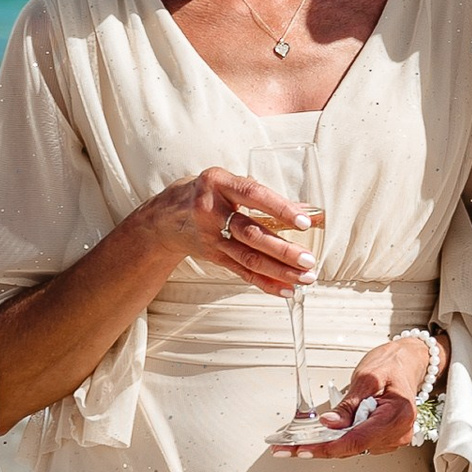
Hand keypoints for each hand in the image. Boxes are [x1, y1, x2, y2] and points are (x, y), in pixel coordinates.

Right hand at [138, 167, 315, 296]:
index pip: (252, 195)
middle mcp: (212, 210)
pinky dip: (266, 282)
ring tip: (304, 277)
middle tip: (308, 260)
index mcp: (218, 183)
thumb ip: (260, 194)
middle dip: (283, 250)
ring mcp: (211, 237)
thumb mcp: (226, 183)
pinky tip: (286, 289)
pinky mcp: (214, 256)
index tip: (303, 221)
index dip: (279, 208)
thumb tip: (305, 209)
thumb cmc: (204, 194)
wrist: (163, 219)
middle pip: (251, 233)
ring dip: (279, 270)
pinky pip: (243, 271)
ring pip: (248, 257)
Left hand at [305, 332, 438, 456]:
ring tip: (310, 433)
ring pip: (353, 448)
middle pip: (353, 448)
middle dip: (321, 446)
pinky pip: (358, 443)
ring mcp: (394, 438)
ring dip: (329, 442)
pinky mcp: (386, 439)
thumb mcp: (366, 378)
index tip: (304, 450)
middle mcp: (399, 432)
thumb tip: (330, 423)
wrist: (407, 363)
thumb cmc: (392, 366)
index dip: (327, 447)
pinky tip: (330, 430)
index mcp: (398, 415)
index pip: (357, 440)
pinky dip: (341, 438)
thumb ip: (348, 404)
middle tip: (289, 446)